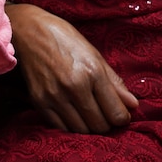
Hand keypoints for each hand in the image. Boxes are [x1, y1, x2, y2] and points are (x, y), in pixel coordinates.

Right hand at [6, 3, 138, 133]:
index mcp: (92, 72)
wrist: (28, 31)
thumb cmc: (64, 38)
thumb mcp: (94, 54)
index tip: (120, 113)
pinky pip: (61, 127)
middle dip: (106, 123)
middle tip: (104, 113)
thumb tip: (133, 104)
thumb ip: (114, 82)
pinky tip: (72, 113)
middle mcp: (74, 87)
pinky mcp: (39, 101)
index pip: (117, 114)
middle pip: (100, 126)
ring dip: (88, 126)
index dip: (122, 117)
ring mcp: (54, 96)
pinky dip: (70, 125)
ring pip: (81, 130)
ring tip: (88, 113)